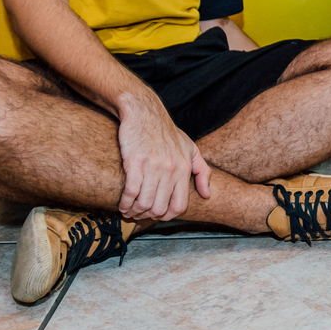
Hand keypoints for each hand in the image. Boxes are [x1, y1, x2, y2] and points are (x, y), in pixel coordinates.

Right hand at [116, 98, 211, 220]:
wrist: (145, 113)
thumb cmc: (167, 132)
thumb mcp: (191, 148)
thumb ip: (203, 172)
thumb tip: (207, 195)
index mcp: (184, 169)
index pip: (179, 205)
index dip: (167, 216)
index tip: (157, 215)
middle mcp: (170, 170)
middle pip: (160, 208)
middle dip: (148, 216)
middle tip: (140, 215)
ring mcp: (153, 167)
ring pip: (144, 203)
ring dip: (134, 212)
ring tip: (129, 211)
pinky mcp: (135, 163)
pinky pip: (130, 193)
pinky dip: (125, 203)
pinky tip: (122, 204)